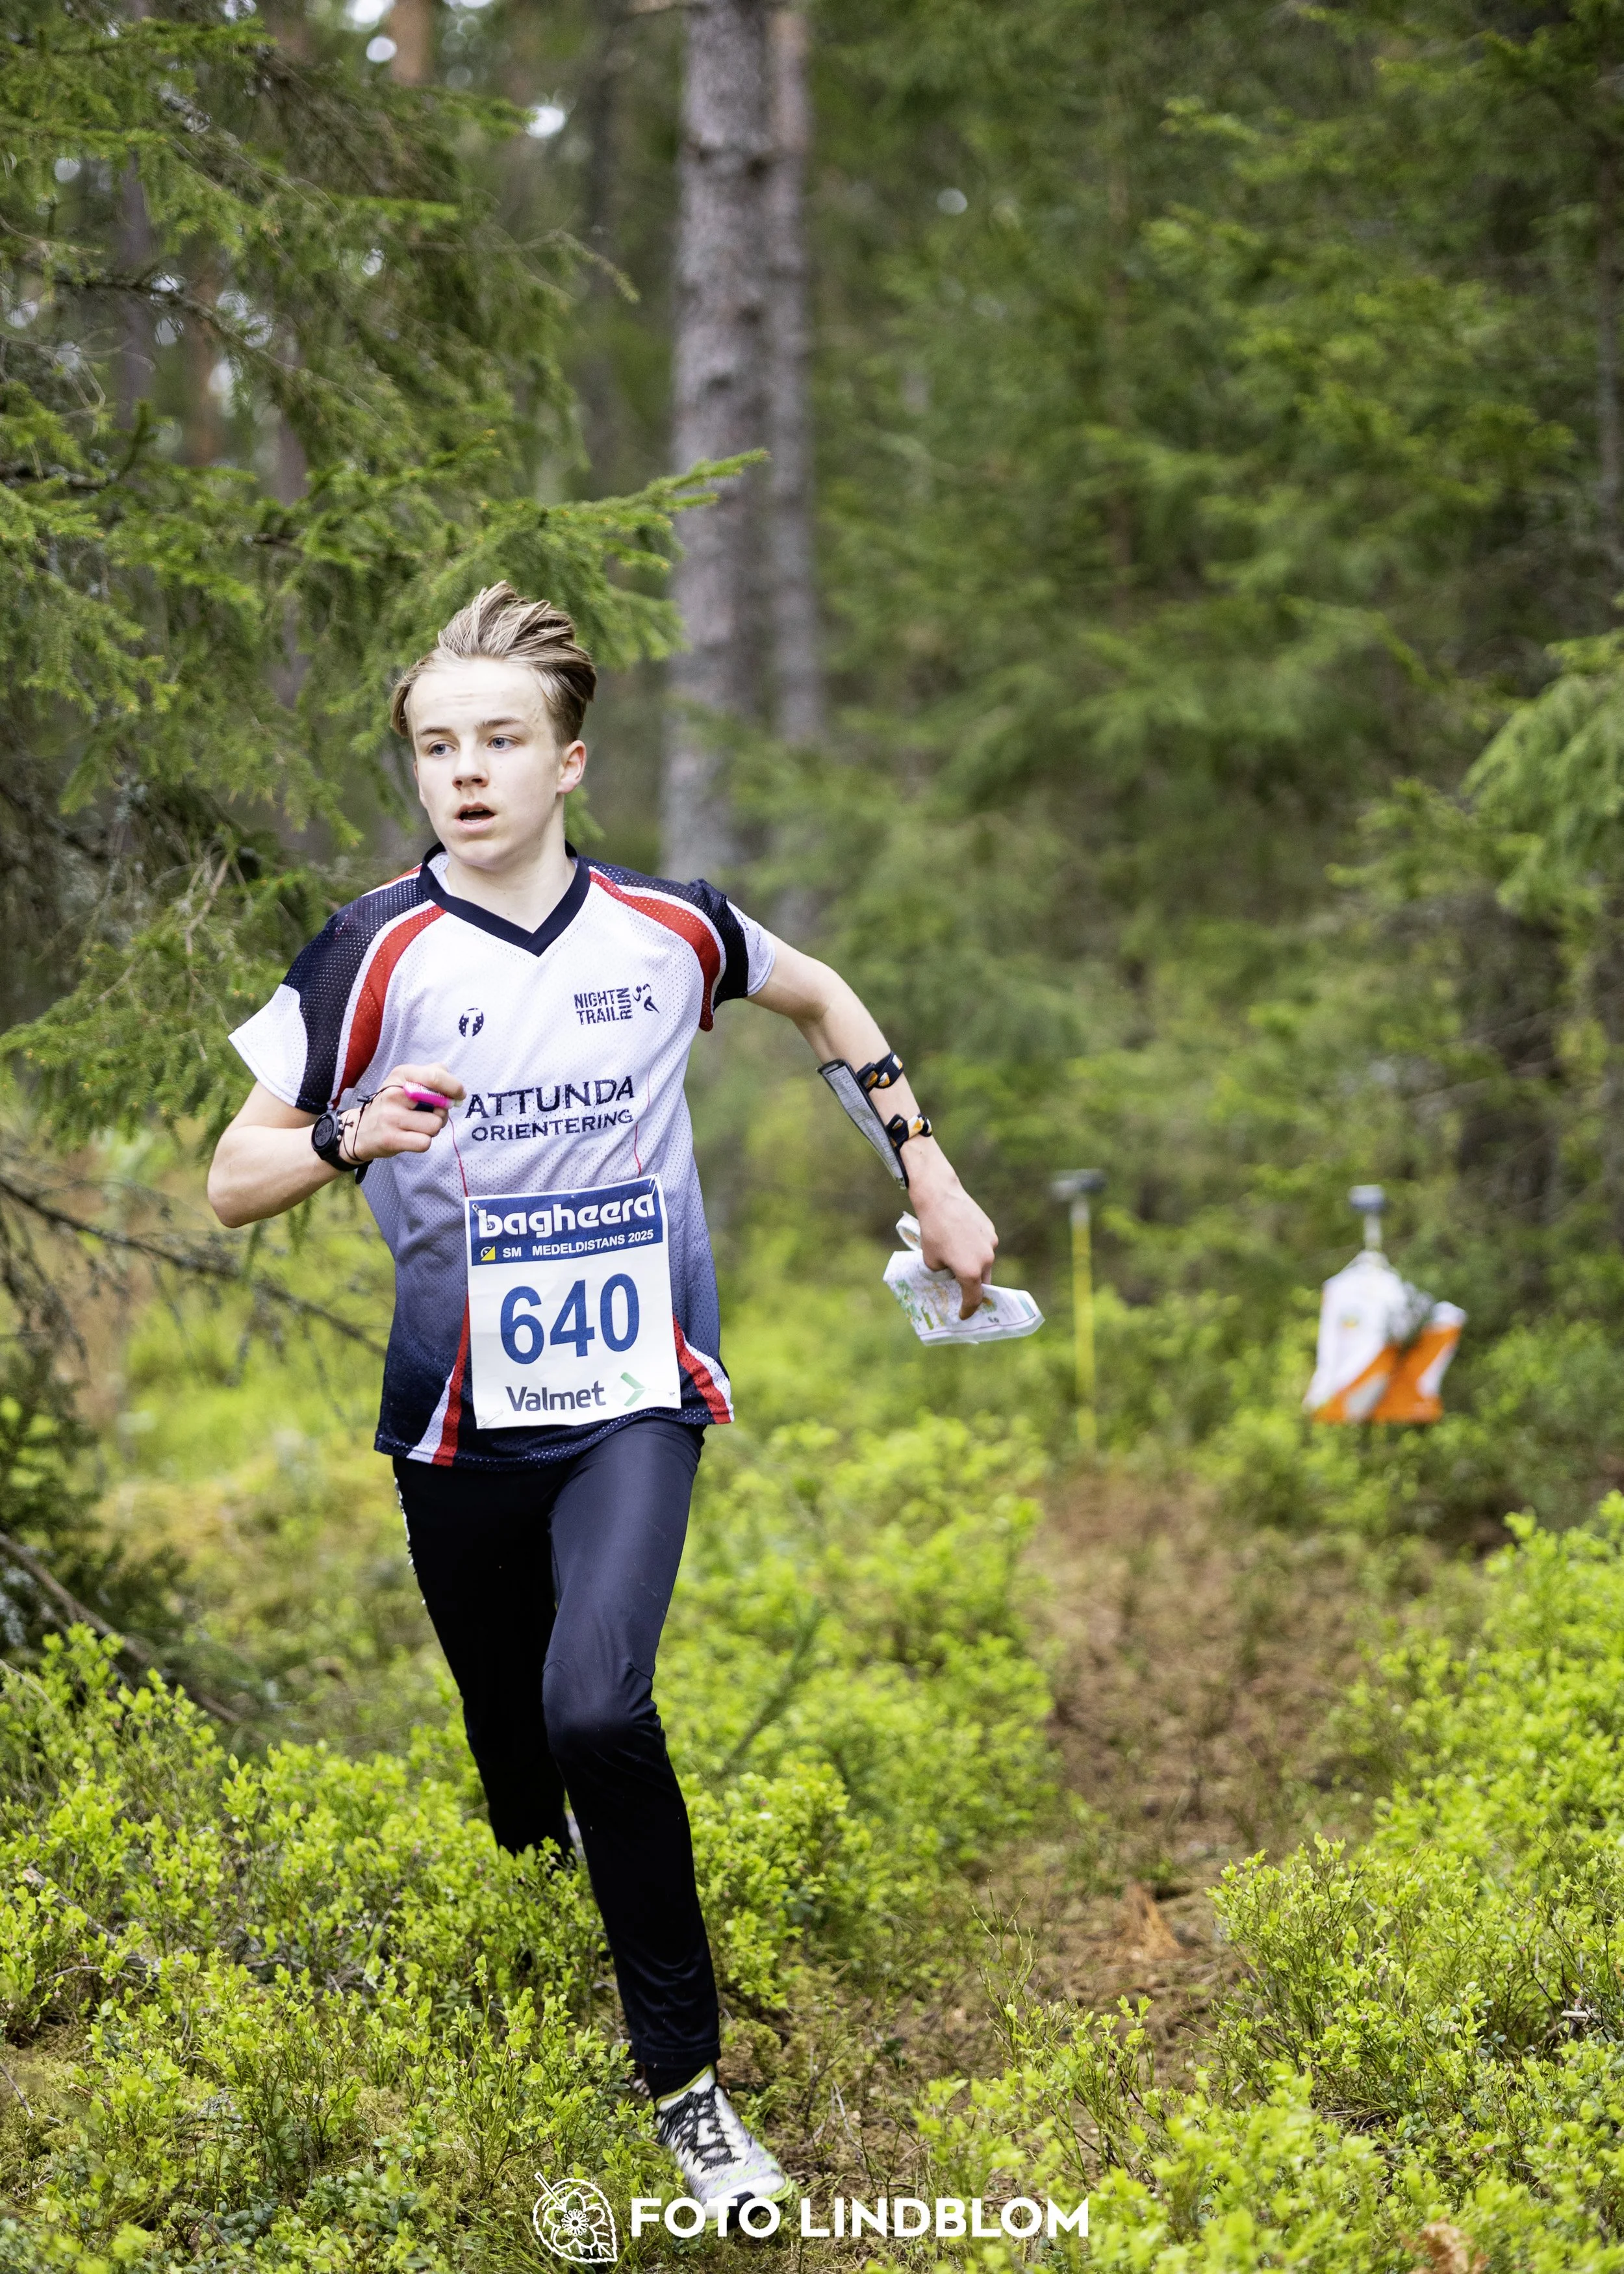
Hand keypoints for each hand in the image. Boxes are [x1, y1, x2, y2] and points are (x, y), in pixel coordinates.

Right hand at [345, 1063, 463, 1163]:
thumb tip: (456, 1090)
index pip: (436, 1076)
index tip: (459, 1095)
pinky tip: (411, 1137)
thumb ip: (432, 1076)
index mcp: (401, 1075)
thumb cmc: (392, 1104)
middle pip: (440, 1105)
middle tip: (431, 1114)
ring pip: (434, 1126)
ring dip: (432, 1129)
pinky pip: (425, 1142)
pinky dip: (423, 1142)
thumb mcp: (406, 1081)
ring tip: (418, 1127)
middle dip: (442, 1112)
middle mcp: (394, 1093)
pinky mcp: (391, 1139)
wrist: (361, 1130)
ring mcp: (391, 1117)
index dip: (454, 1087)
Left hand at [906, 1141, 997, 1318]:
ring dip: (974, 1266)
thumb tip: (949, 1276)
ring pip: (984, 1262)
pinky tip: (960, 1241)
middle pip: (982, 1281)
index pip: (974, 1299)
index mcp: (971, 1272)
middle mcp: (986, 1259)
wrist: (940, 1198)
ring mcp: (990, 1243)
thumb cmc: (932, 1231)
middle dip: (972, 1287)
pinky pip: (984, 1246)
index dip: (968, 1310)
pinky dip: (975, 1250)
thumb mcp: (931, 1260)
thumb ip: (943, 1273)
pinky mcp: (990, 1229)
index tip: (963, 1315)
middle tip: (961, 1289)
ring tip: (957, 1259)